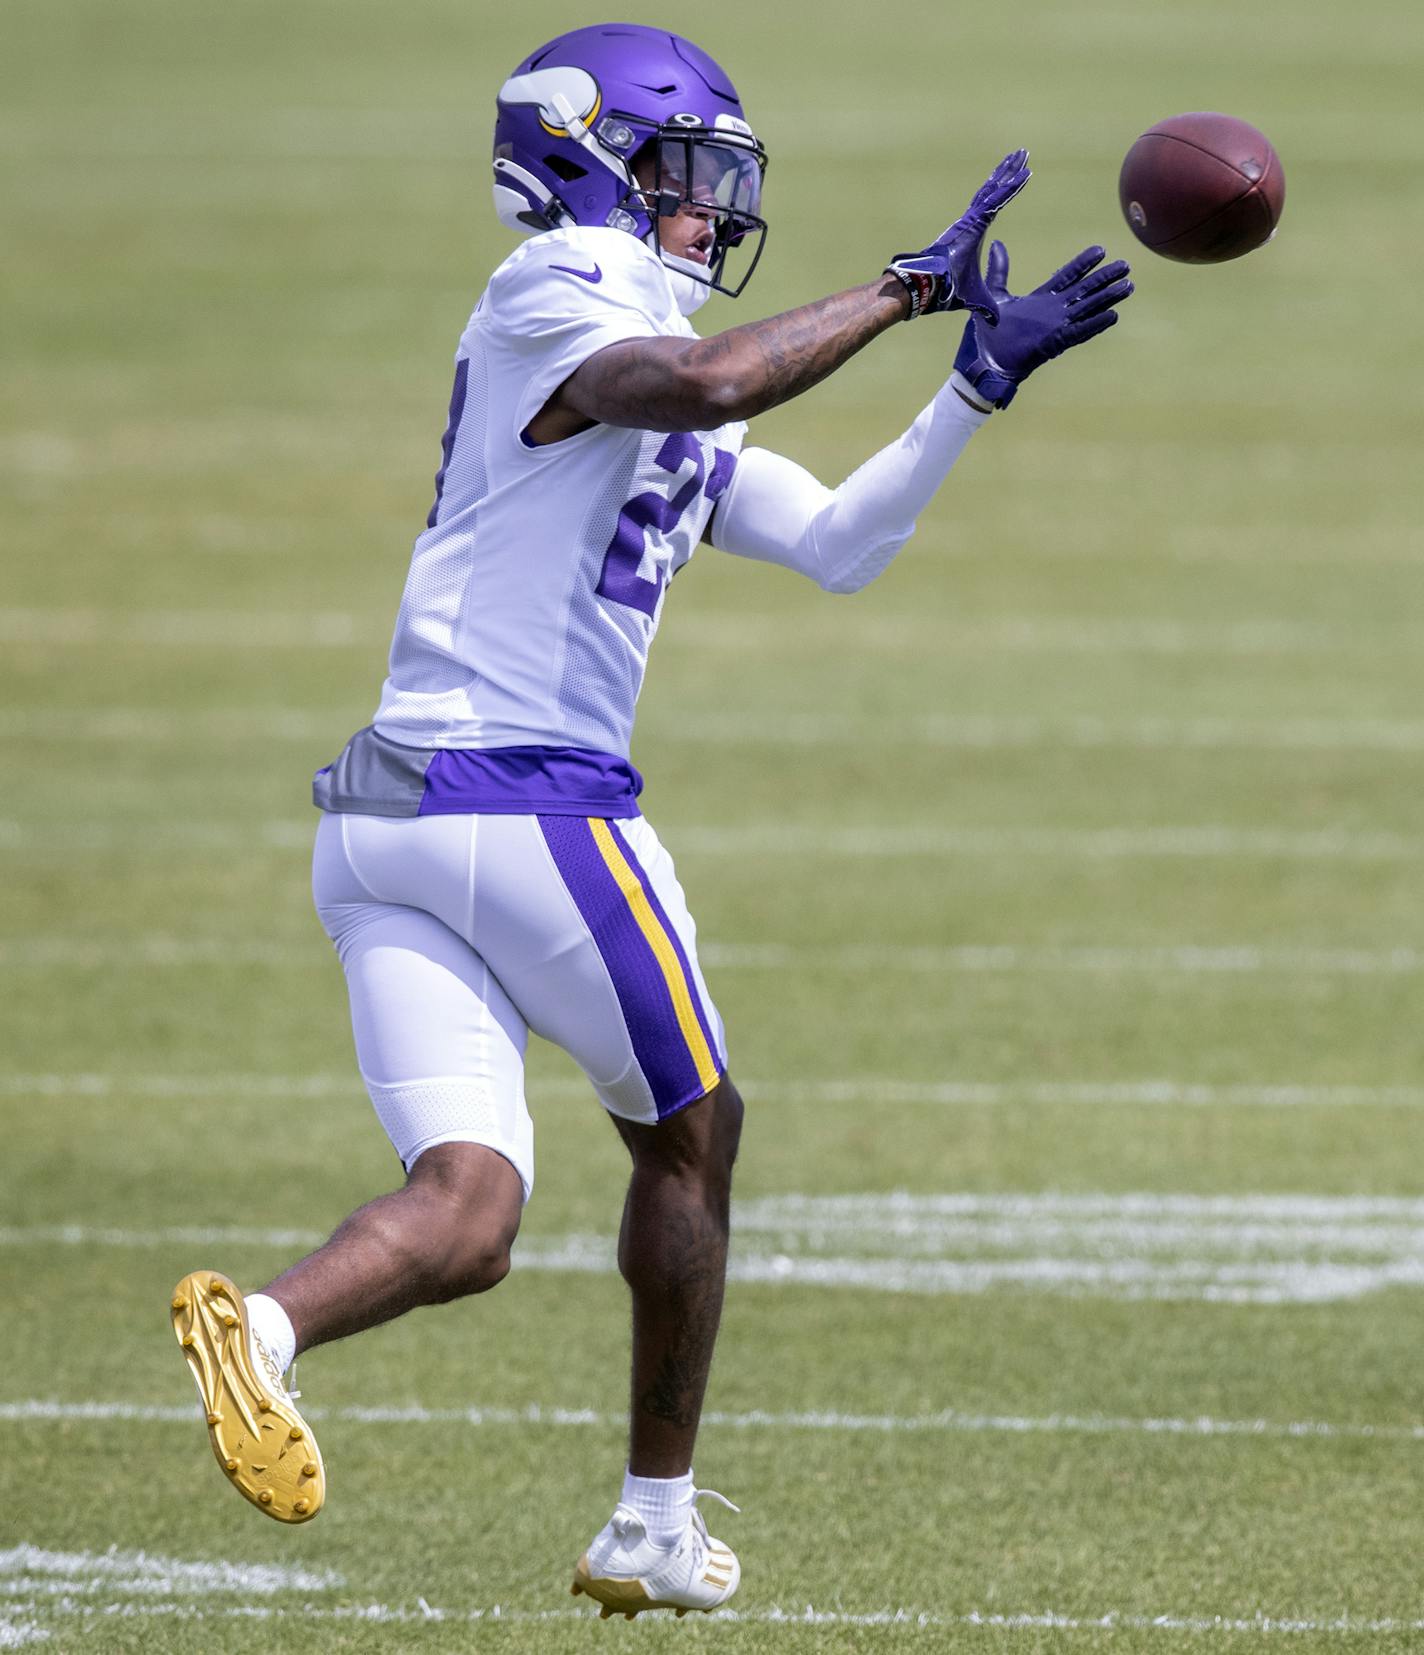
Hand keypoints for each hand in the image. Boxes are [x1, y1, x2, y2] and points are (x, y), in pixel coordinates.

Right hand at [885, 149, 1030, 321]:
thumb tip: (995, 322)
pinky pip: (995, 200)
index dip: (1004, 192)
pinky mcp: (972, 222)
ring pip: (995, 190)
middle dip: (1008, 173)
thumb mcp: (976, 300)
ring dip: (1010, 172)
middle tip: (1021, 155)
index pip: (993, 208)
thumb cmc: (946, 293)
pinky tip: (1021, 173)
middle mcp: (971, 222)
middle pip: (994, 192)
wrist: (927, 289)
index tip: (1016, 179)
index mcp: (972, 235)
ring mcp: (971, 220)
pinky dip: (1009, 187)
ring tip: (1023, 154)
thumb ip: (987, 307)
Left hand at [953, 240, 1132, 406]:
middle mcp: (1053, 312)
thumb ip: (999, 271)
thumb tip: (996, 245)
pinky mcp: (1055, 344)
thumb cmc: (989, 334)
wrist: (983, 362)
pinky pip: (1079, 332)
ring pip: (1087, 309)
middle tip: (1126, 266)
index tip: (1100, 250)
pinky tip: (1112, 316)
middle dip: (1105, 278)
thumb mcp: (995, 296)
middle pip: (1084, 290)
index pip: (1066, 277)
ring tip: (1128, 286)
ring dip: (1107, 299)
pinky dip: (1095, 324)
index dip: (1083, 264)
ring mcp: (1056, 327)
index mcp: (1041, 300)